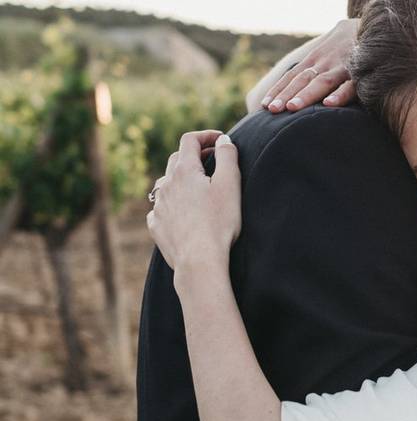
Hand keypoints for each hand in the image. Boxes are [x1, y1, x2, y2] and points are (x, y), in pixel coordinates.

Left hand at [146, 131, 240, 286]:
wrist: (199, 260)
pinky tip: (183, 212)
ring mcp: (158, 205)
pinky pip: (161, 207)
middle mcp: (166, 184)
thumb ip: (228, 157)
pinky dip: (172, 203)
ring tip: (197, 188)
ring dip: (181, 180)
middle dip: (195, 156)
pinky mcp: (156, 225)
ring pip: (166, 183)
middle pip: (177, 159)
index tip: (221, 140)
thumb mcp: (231, 185)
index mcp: (184, 171)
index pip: (190, 140)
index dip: (206, 135)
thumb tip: (224, 140)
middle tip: (214, 161)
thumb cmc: (219, 223)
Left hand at [263, 19, 358, 112]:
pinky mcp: (360, 73)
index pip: (292, 77)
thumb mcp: (326, 57)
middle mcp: (324, 64)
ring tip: (292, 108)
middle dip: (286, 94)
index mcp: (314, 62)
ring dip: (306, 95)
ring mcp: (341, 67)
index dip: (278, 90)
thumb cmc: (344, 49)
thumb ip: (313, 73)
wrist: (369, 28)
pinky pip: (350, 86)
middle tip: (272, 109)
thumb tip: (295, 93)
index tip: (264, 105)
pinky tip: (330, 105)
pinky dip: (340, 94)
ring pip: (321, 82)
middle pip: (302, 80)